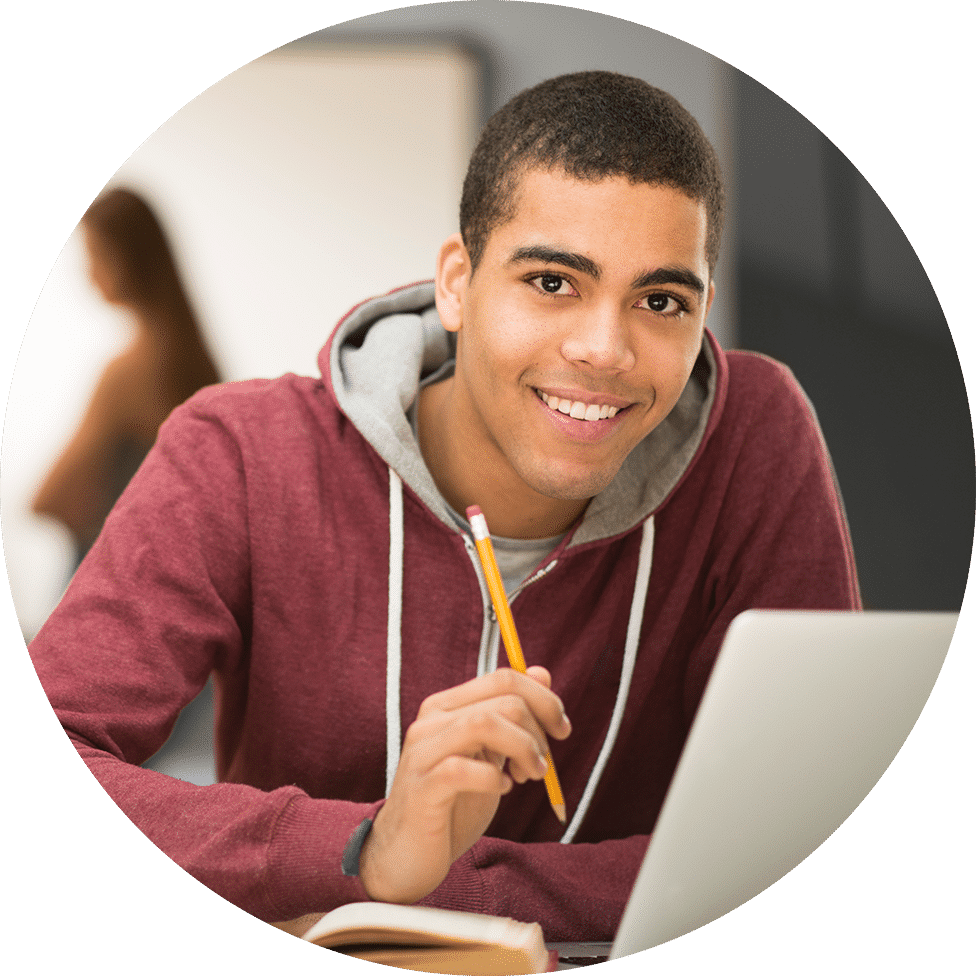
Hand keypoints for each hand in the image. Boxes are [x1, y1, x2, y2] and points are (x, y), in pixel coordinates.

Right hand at [359, 666, 570, 903]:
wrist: (406, 856)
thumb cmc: (452, 805)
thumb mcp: (490, 755)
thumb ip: (511, 716)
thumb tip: (542, 673)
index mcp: (447, 706)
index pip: (503, 678)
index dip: (543, 699)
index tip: (562, 729)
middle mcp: (431, 720)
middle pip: (502, 699)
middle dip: (537, 730)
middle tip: (542, 766)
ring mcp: (422, 752)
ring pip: (484, 723)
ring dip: (522, 749)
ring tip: (530, 775)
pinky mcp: (421, 787)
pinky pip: (462, 768)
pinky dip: (493, 778)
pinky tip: (501, 789)